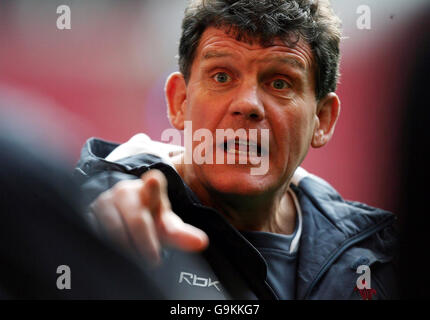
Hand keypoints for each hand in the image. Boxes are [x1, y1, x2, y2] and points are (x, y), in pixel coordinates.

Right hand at [90, 169, 208, 265]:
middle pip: (137, 220)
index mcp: (148, 188)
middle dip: (146, 244)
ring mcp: (102, 202)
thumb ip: (182, 233)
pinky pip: (95, 234)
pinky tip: (116, 254)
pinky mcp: (85, 214)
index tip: (153, 180)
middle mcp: (124, 191)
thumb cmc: (149, 219)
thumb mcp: (166, 225)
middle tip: (154, 261)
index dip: (153, 186)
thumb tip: (202, 242)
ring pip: (113, 231)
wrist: (122, 217)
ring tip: (137, 259)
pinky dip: (107, 248)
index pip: (153, 185)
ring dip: (127, 249)